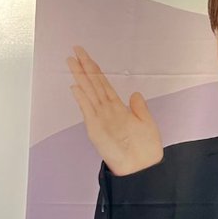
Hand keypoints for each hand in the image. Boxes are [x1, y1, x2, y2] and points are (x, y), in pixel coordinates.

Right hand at [67, 46, 162, 175]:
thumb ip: (139, 107)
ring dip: (80, 78)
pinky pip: (88, 110)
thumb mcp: (146, 123)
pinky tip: (75, 87)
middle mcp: (107, 110)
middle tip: (74, 51)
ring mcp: (100, 118)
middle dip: (84, 67)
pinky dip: (82, 99)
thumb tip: (134, 93)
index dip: (95, 69)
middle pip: (93, 84)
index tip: (86, 56)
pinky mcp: (96, 129)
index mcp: (118, 108)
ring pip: (88, 92)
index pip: (103, 84)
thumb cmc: (145, 149)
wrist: (142, 167)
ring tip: (71, 62)